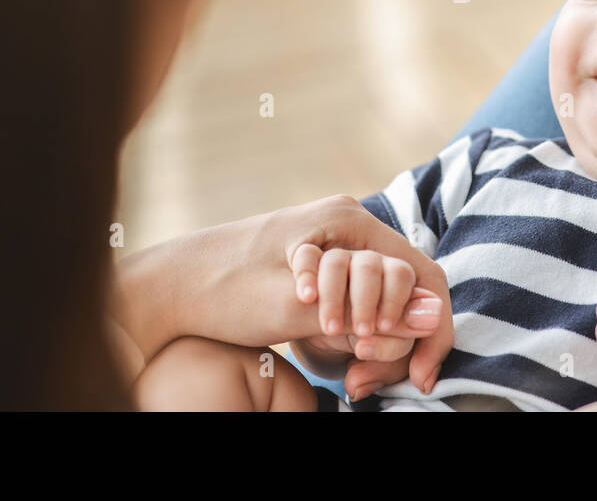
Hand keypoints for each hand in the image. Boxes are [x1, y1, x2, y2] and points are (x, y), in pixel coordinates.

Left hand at [113, 195, 453, 394]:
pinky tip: (337, 358)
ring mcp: (332, 242)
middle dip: (396, 339)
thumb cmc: (223, 291)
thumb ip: (368, 314)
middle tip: (363, 378)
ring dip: (373, 340)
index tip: (419, 376)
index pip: (424, 275)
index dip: (432, 329)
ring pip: (382, 298)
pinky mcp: (318, 266)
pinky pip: (358, 299)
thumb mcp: (299, 311)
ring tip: (348, 374)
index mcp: (348, 218)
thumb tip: (432, 315)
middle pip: (406, 287)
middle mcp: (346, 223)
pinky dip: (354, 331)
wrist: (164, 290)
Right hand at [290, 244, 443, 397]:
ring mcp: (333, 260)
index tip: (384, 328)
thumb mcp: (383, 348)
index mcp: (391, 276)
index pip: (401, 275)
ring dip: (334, 296)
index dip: (395, 301)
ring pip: (337, 260)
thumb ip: (401, 350)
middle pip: (370, 264)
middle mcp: (364, 262)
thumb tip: (424, 378)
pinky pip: (305, 255)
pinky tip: (307, 298)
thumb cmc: (365, 338)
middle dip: (366, 300)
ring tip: (331, 329)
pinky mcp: (306, 262)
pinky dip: (306, 274)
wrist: (326, 332)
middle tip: (362, 332)